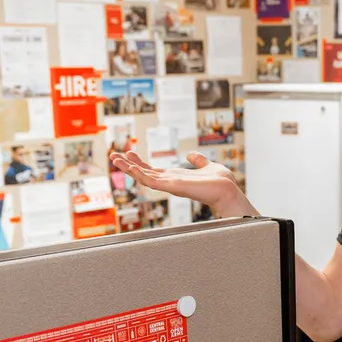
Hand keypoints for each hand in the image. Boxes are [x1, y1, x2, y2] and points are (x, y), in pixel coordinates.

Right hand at [109, 150, 253, 218]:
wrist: (228, 189)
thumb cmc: (220, 182)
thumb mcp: (206, 165)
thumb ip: (198, 161)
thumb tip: (191, 155)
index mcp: (175, 177)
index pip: (152, 170)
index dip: (140, 162)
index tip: (128, 153)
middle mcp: (170, 182)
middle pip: (144, 173)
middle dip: (128, 165)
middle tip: (112, 156)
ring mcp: (170, 186)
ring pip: (144, 178)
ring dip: (129, 169)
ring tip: (114, 159)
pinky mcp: (174, 187)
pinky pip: (153, 182)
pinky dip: (141, 175)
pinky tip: (130, 167)